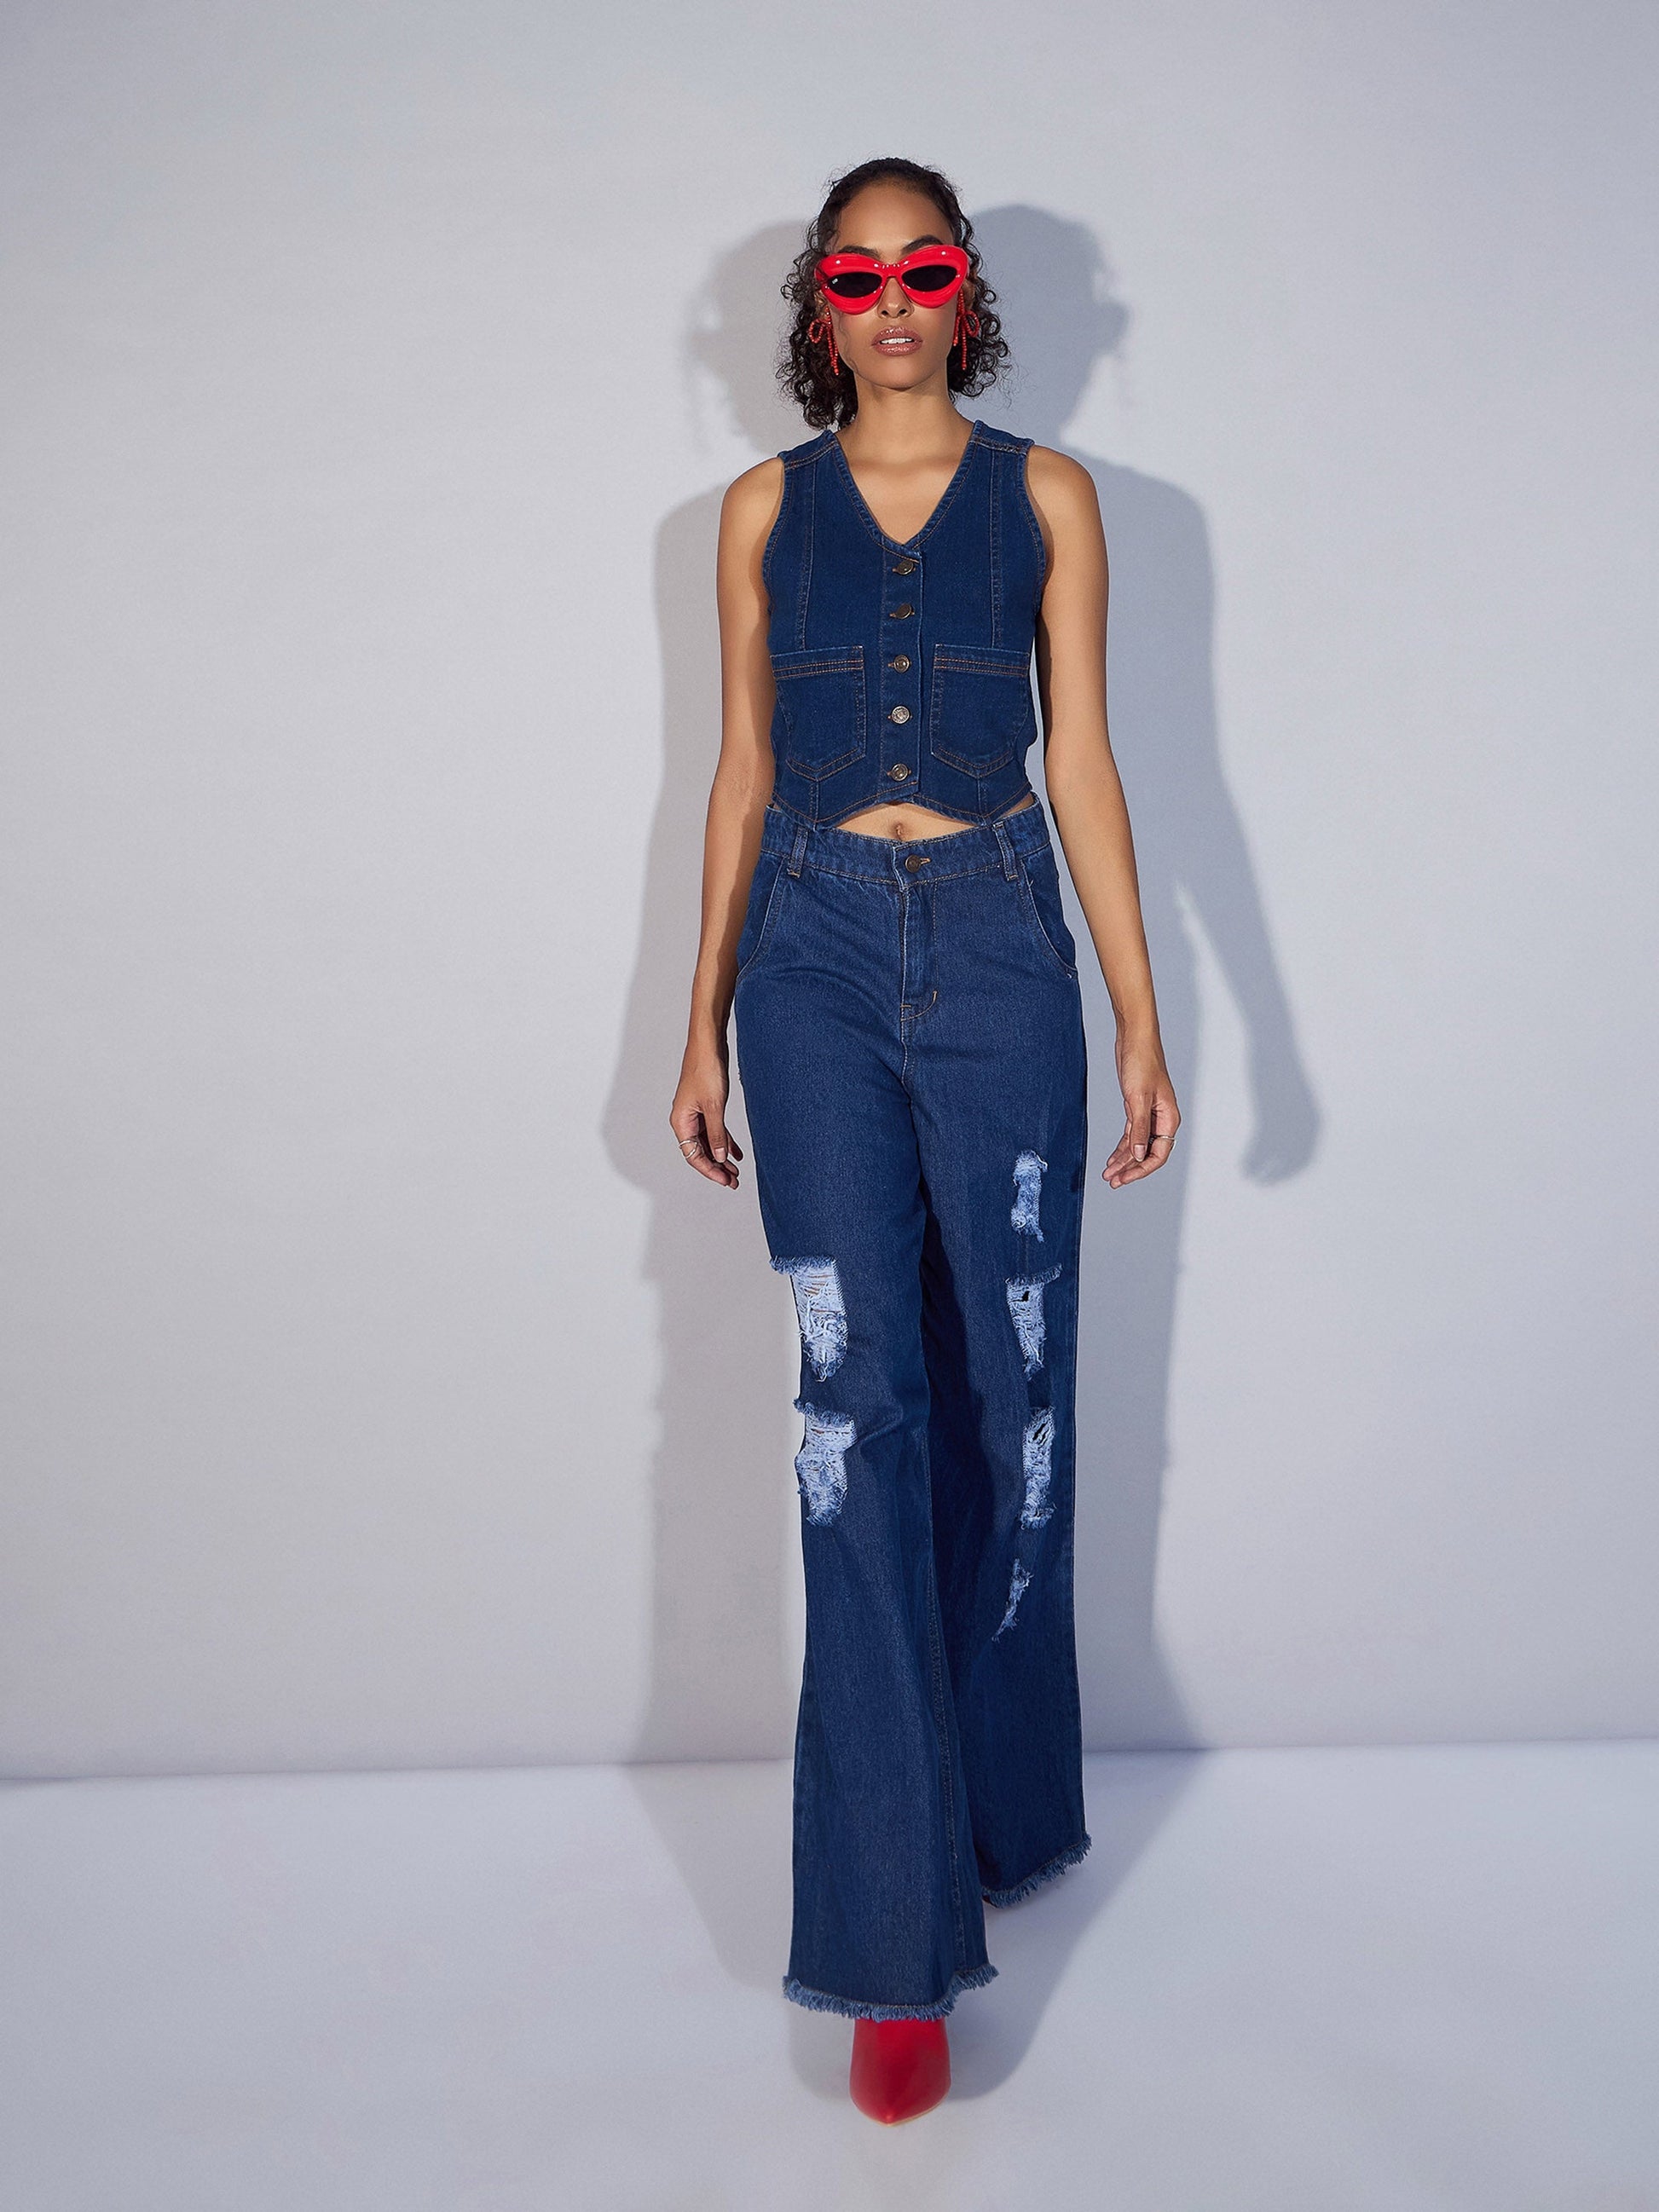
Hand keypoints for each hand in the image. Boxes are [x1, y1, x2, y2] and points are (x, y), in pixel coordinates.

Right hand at [670, 1046, 744, 1189]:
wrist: (708, 1044)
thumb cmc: (706, 1070)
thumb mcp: (715, 1106)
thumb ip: (716, 1133)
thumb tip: (718, 1157)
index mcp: (681, 1121)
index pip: (693, 1155)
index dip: (710, 1170)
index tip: (726, 1180)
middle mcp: (685, 1120)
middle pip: (700, 1151)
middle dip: (717, 1167)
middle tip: (734, 1181)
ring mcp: (695, 1113)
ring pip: (708, 1142)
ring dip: (721, 1156)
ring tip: (736, 1171)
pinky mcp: (705, 1106)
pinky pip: (714, 1129)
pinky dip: (725, 1141)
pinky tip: (736, 1152)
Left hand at [1103, 1036, 1178, 1187]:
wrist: (1135, 1039)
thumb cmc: (1142, 1062)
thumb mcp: (1138, 1098)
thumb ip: (1139, 1128)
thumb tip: (1137, 1155)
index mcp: (1169, 1118)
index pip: (1158, 1154)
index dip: (1141, 1169)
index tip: (1124, 1178)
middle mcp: (1162, 1119)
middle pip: (1147, 1153)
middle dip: (1130, 1169)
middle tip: (1112, 1181)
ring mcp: (1149, 1115)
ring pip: (1137, 1146)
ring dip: (1124, 1161)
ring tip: (1108, 1174)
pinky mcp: (1137, 1108)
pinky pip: (1131, 1135)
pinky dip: (1122, 1147)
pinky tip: (1112, 1158)